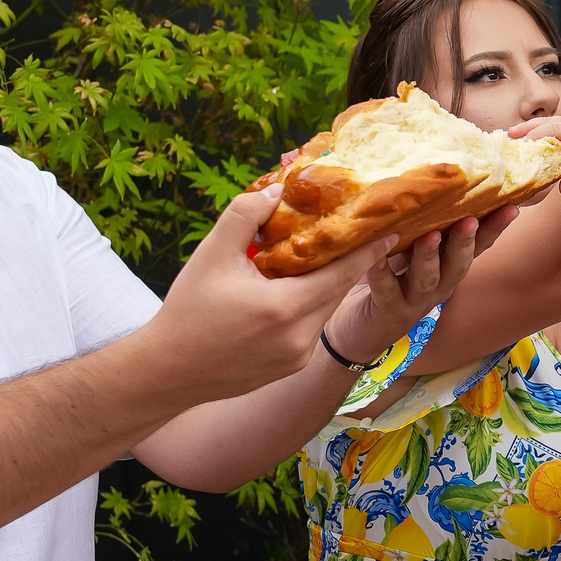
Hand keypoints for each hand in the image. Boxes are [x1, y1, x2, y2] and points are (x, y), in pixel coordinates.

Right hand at [140, 188, 396, 404]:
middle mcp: (300, 336)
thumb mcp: (212, 254)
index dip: (369, 250)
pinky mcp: (291, 368)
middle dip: (352, 263)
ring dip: (326, 286)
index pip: (342, 272)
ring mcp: (298, 357)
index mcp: (286, 306)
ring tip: (326, 259)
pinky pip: (310, 330)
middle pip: (338, 291)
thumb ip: (245, 215)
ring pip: (324, 311)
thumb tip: (277, 189)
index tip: (392, 230)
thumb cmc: (187, 310)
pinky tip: (296, 293)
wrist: (169, 371)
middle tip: (366, 235)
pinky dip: (309, 308)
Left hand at [322, 205, 518, 365]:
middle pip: (458, 265)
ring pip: (427, 279)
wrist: (357, 331)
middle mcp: (437, 287)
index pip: (477, 248)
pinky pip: (385, 288)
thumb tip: (429, 184)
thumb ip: (421, 229)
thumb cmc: (386, 282)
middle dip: (465, 242)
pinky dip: (381, 272)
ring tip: (430, 236)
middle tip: (470, 220)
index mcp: (447, 270)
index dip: (494, 230)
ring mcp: (414, 301)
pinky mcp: (388, 310)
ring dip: (430, 257)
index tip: (512, 207)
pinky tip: (376, 257)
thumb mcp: (408, 253)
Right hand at [509, 115, 560, 194]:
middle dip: (526, 128)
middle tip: (508, 135)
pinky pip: (555, 123)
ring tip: (515, 134)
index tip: (519, 144)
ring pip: (549, 121)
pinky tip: (535, 136)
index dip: (533, 136)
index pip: (549, 129)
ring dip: (532, 127)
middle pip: (544, 122)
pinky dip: (543, 128)